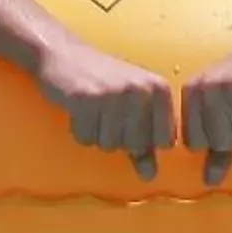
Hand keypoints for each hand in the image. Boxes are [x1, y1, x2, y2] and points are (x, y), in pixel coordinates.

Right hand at [35, 38, 175, 178]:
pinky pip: (85, 138)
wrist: (66, 56)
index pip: (165, 142)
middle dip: (118, 137)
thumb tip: (150, 176)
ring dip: (98, 133)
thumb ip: (144, 144)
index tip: (132, 118)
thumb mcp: (132, 110)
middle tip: (108, 110)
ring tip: (94, 107)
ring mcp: (114, 93)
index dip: (146, 139)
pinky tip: (79, 106)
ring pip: (108, 145)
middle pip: (135, 146)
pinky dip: (80, 129)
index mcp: (160, 89)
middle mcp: (141, 89)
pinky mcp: (85, 98)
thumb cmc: (105, 85)